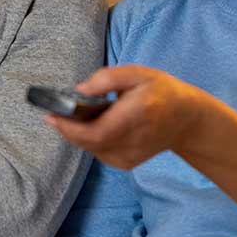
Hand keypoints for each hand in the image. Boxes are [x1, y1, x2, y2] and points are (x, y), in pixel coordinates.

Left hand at [48, 65, 208, 169]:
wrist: (186, 120)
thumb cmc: (161, 91)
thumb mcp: (138, 73)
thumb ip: (107, 78)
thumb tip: (78, 90)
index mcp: (137, 114)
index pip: (96, 131)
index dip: (69, 127)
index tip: (51, 114)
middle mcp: (134, 140)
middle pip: (89, 142)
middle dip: (67, 128)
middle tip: (54, 112)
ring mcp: (131, 156)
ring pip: (91, 148)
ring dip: (78, 133)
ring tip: (74, 116)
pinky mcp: (127, 163)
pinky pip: (98, 152)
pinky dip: (90, 140)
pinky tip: (95, 126)